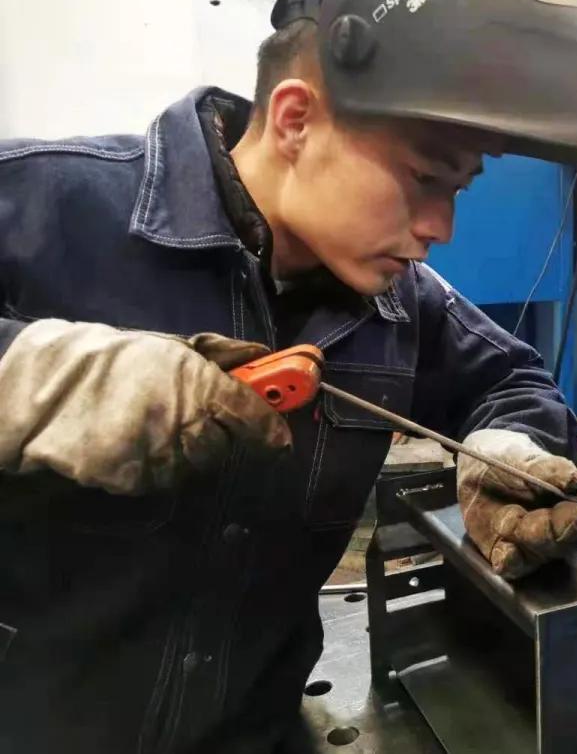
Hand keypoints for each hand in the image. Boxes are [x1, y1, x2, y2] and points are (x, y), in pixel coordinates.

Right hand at [0, 320, 290, 493]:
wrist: (44, 392)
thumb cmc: (114, 361)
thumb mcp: (173, 346)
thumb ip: (225, 356)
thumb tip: (266, 356)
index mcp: (200, 387)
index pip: (256, 417)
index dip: (271, 424)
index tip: (278, 429)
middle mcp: (185, 426)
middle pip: (226, 446)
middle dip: (217, 432)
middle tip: (188, 411)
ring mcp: (159, 458)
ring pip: (195, 466)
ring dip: (184, 450)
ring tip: (150, 422)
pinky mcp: (135, 483)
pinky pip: (161, 479)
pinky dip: (153, 465)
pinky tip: (131, 441)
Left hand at [457, 429, 576, 579]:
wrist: (479, 468)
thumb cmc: (512, 461)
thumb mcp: (526, 458)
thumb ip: (550, 469)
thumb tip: (573, 480)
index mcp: (574, 503)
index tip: (574, 512)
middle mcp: (560, 530)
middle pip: (564, 543)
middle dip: (546, 533)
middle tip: (522, 515)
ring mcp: (536, 547)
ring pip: (539, 556)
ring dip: (522, 540)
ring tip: (503, 520)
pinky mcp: (510, 556)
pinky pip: (514, 567)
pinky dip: (509, 562)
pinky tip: (504, 552)